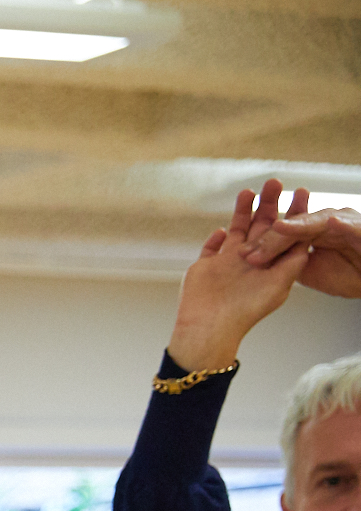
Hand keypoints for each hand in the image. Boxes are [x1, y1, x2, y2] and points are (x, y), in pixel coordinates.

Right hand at [167, 181, 310, 371]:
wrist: (210, 327)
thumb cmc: (246, 311)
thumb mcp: (280, 285)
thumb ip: (292, 261)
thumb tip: (306, 239)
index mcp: (271, 265)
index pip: (286, 234)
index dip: (294, 213)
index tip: (302, 192)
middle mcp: (251, 261)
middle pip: (262, 226)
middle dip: (269, 204)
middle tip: (275, 182)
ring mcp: (227, 263)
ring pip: (237, 230)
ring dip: (243, 211)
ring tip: (248, 191)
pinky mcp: (205, 267)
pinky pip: (210, 247)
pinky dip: (215, 238)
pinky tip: (220, 230)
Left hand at [255, 204, 360, 299]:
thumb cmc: (348, 274)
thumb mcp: (310, 272)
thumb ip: (287, 264)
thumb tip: (260, 264)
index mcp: (308, 233)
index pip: (281, 233)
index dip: (262, 240)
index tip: (242, 252)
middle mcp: (323, 224)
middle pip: (296, 222)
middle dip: (277, 222)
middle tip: (262, 208)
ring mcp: (343, 224)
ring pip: (318, 221)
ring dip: (301, 220)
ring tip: (284, 220)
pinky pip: (352, 226)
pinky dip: (342, 224)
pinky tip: (331, 223)